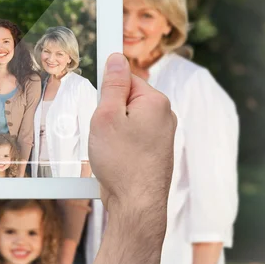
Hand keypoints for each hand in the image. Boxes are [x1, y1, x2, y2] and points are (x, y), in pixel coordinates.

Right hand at [84, 53, 175, 263]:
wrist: (137, 205)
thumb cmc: (122, 162)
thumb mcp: (106, 116)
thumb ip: (112, 85)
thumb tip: (116, 59)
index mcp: (156, 102)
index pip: (126, 78)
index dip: (108, 90)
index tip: (100, 103)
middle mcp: (164, 116)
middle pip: (127, 99)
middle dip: (109, 112)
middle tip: (103, 130)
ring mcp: (161, 135)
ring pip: (128, 120)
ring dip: (113, 130)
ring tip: (109, 149)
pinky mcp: (155, 151)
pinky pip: (132, 137)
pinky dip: (120, 144)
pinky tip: (115, 159)